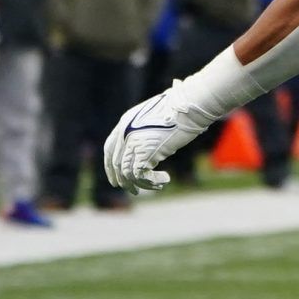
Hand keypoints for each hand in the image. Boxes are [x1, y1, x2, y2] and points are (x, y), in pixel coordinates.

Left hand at [104, 82, 202, 196]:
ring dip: (140, 185)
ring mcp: (133, 142)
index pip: (110, 149)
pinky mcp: (145, 151)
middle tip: (134, 191)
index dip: (111, 167)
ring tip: (158, 185)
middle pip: (116, 164)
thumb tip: (151, 148)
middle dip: (123, 181)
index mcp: (125, 123)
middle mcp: (125, 133)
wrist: (188, 107)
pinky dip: (150, 182)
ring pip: (127, 173)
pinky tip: (164, 180)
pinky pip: (139, 175)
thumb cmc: (181, 110)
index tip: (116, 180)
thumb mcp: (156, 119)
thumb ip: (147, 132)